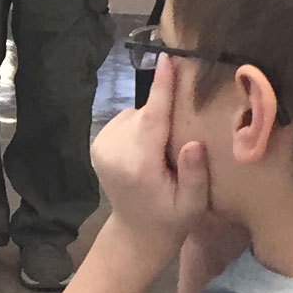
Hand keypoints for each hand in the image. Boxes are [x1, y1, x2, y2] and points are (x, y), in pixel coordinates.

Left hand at [89, 80, 209, 257]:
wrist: (135, 233)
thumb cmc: (171, 219)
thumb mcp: (193, 205)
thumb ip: (194, 175)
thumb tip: (193, 144)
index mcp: (138, 165)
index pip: (152, 118)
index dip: (161, 88)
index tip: (167, 59)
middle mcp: (114, 151)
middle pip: (147, 113)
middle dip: (166, 117)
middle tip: (177, 145)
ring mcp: (101, 145)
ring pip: (136, 114)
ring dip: (152, 124)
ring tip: (161, 152)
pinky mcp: (97, 142)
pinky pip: (127, 119)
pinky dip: (140, 127)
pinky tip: (147, 150)